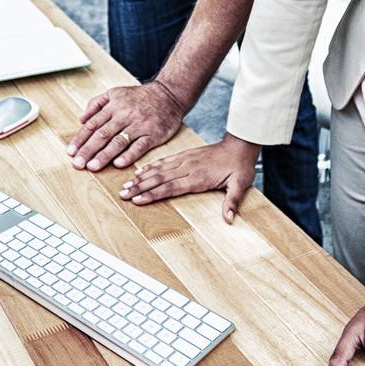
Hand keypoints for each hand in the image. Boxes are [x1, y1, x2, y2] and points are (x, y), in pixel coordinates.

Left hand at [68, 78, 185, 171]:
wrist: (168, 95)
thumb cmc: (139, 97)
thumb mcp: (115, 93)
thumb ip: (96, 104)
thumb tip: (81, 119)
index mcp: (113, 106)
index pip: (93, 125)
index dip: (81, 139)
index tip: (71, 152)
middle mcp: (124, 116)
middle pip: (102, 134)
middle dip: (88, 150)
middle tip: (78, 164)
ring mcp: (139, 125)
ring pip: (118, 141)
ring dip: (104, 155)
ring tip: (93, 166)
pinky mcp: (152, 134)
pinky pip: (139, 146)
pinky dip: (129, 155)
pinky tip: (118, 164)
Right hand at [119, 135, 259, 222]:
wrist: (240, 146)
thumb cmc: (240, 166)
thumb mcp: (240, 185)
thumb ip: (232, 202)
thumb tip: (229, 219)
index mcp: (198, 177)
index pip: (171, 187)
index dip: (153, 194)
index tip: (138, 200)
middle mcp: (188, 168)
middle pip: (159, 179)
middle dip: (140, 187)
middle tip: (123, 194)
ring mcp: (185, 160)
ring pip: (159, 169)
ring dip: (141, 177)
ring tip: (126, 185)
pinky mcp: (185, 155)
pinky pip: (164, 161)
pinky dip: (151, 166)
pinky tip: (140, 171)